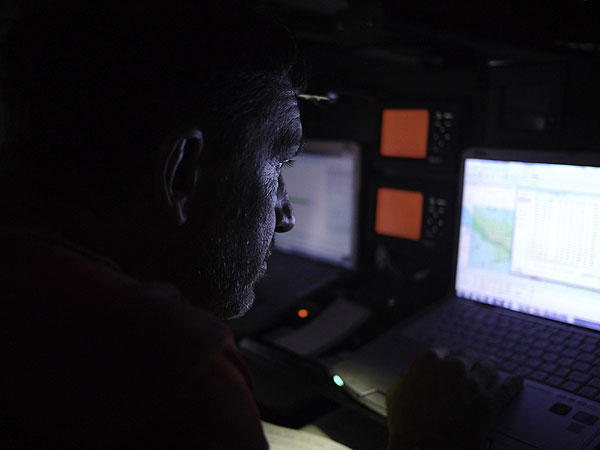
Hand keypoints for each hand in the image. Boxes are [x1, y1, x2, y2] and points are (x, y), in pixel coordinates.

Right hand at [386, 348, 521, 449]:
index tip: (448, 365)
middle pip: (468, 356)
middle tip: (471, 365)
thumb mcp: (396, 394)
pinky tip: (518, 380)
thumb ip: (408, 379)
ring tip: (493, 367)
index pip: (442, 352)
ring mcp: (473, 384)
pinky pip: (507, 389)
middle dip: (469, 361)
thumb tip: (414, 379)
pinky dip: (514, 383)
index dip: (445, 360)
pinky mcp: (488, 404)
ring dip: (490, 367)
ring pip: (488, 367)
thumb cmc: (405, 425)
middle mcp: (453, 368)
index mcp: (428, 361)